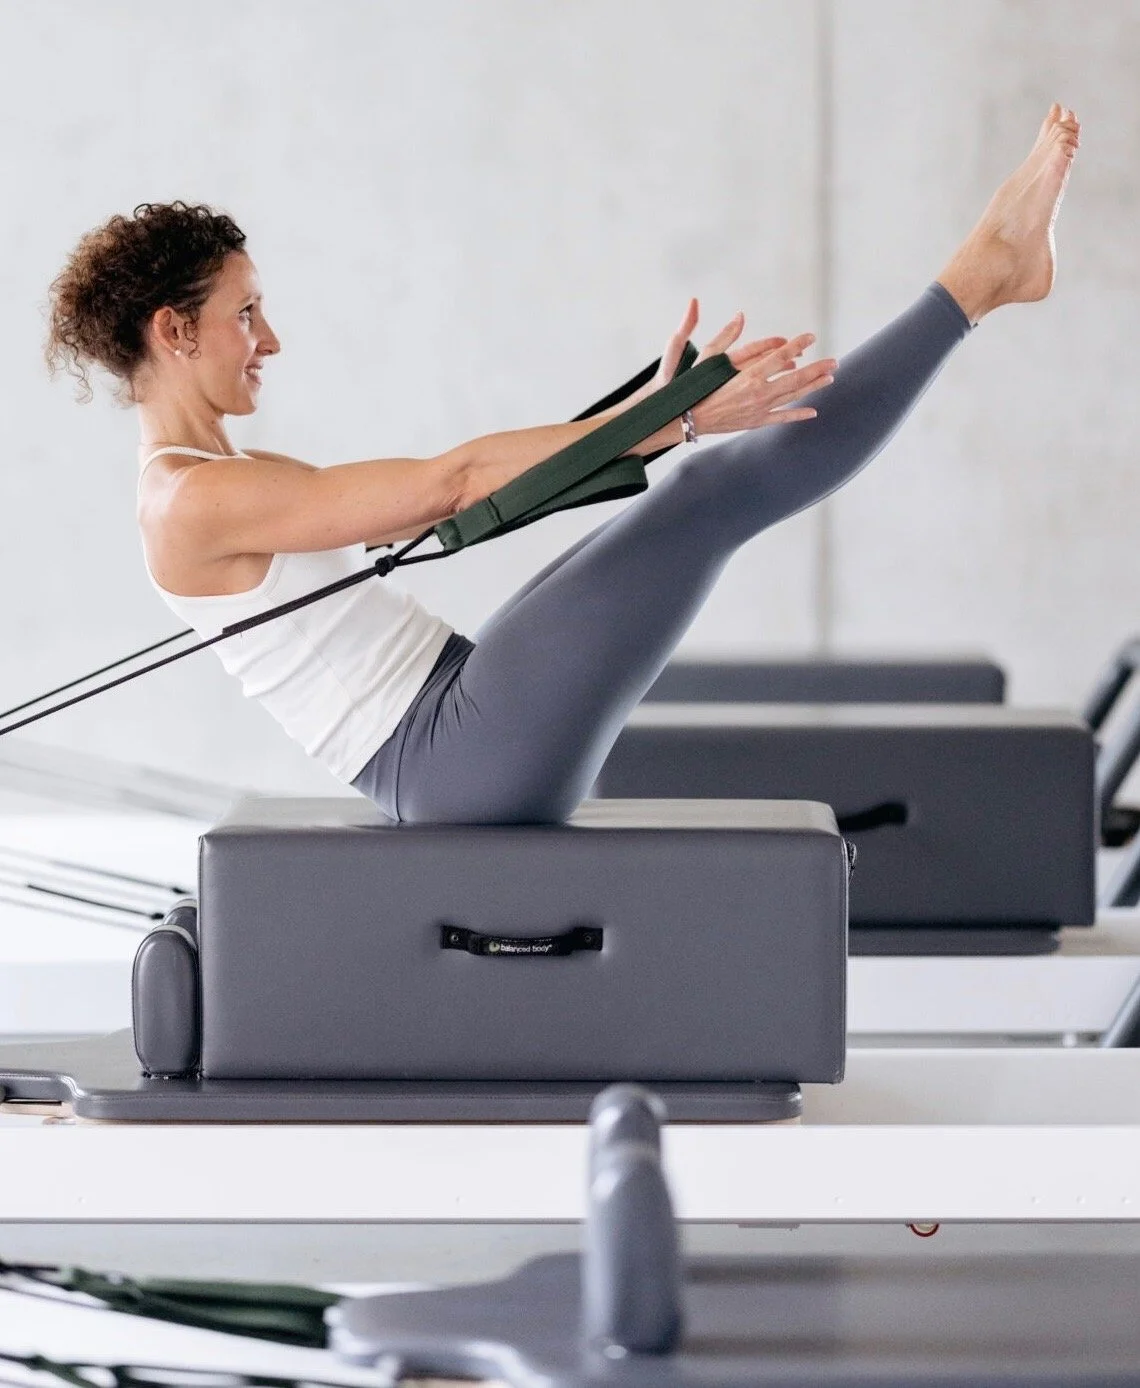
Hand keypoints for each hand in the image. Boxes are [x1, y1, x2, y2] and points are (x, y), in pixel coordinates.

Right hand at [654, 298, 836, 435]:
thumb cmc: (695, 386)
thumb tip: (740, 316)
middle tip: (834, 362)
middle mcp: (758, 393)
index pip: (780, 356)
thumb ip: (728, 337)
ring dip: (812, 387)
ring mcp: (759, 409)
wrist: (687, 418)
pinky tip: (813, 412)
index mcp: (748, 375)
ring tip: (829, 379)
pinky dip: (797, 415)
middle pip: (795, 378)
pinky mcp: (755, 422)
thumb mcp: (708, 357)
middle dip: (817, 369)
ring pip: (792, 396)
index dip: (797, 345)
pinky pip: (781, 418)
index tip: (810, 337)